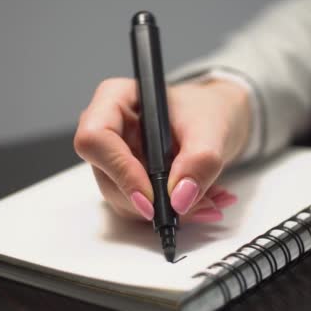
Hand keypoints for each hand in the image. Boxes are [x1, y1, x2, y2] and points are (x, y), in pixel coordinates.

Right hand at [74, 78, 250, 221]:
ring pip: (123, 200)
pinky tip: (200, 200)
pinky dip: (172, 211)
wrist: (215, 121)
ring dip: (167, 209)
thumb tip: (180, 197)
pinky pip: (140, 208)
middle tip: (198, 202)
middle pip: (108, 178)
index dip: (120, 170)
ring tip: (208, 199)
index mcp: (114, 98)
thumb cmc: (207, 109)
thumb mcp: (212, 128)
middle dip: (153, 200)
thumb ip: (200, 159)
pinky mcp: (125, 182)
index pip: (95, 139)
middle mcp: (107, 129)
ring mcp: (112, 158)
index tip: (152, 197)